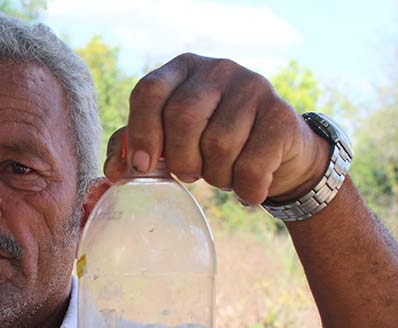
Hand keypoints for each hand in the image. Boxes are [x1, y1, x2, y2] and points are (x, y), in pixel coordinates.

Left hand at [104, 54, 328, 204]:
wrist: (277, 156)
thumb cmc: (211, 145)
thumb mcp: (170, 142)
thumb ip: (135, 150)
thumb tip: (115, 172)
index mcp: (183, 70)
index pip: (149, 91)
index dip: (140, 131)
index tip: (141, 167)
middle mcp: (219, 70)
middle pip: (183, 117)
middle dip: (181, 158)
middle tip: (188, 173)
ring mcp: (254, 87)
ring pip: (219, 143)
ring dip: (216, 176)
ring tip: (222, 175)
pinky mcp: (282, 115)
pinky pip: (252, 164)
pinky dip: (245, 187)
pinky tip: (248, 188)